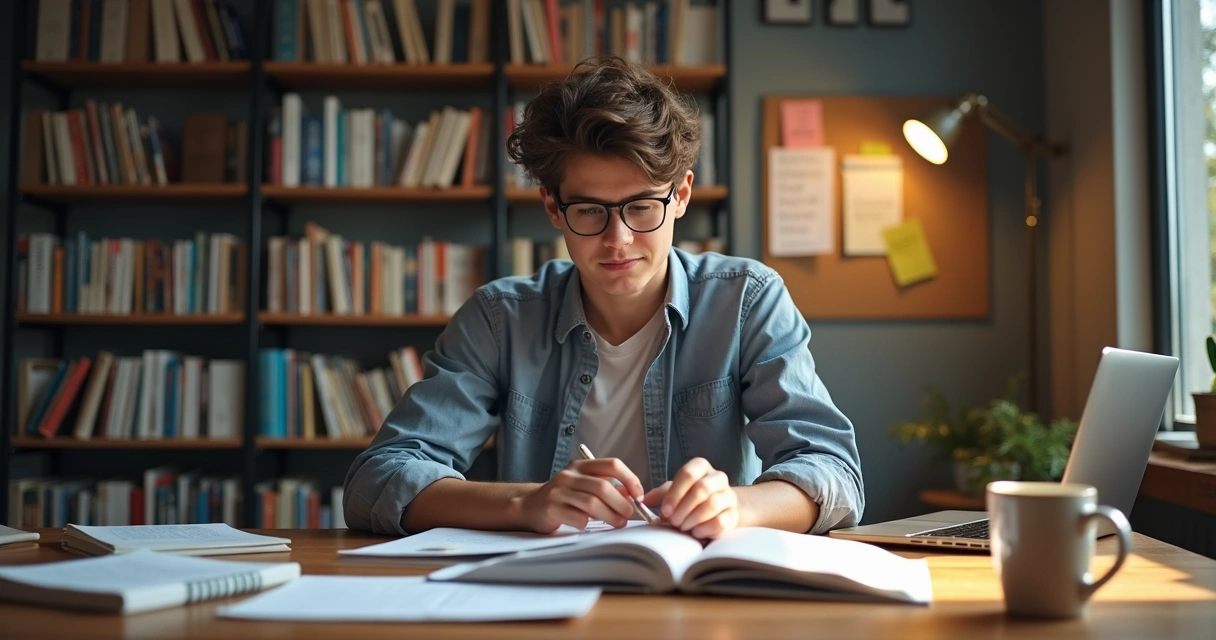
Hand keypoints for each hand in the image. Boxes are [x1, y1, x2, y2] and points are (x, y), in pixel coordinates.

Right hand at [517, 458, 643, 533]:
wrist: (530, 506)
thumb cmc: (564, 497)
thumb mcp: (584, 486)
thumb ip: (607, 487)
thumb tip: (633, 496)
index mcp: (581, 466)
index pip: (612, 464)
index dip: (630, 479)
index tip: (639, 496)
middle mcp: (569, 475)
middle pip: (603, 487)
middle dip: (621, 503)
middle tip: (629, 514)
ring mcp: (559, 491)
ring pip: (592, 503)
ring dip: (610, 515)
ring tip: (618, 523)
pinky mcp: (551, 508)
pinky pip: (577, 517)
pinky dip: (588, 523)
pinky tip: (589, 526)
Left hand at [643, 457, 738, 538]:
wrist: (719, 509)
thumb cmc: (692, 498)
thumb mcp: (676, 491)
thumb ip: (661, 494)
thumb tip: (643, 500)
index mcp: (701, 467)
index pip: (688, 473)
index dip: (675, 493)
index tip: (665, 511)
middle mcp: (718, 478)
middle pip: (702, 489)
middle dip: (683, 508)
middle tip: (673, 522)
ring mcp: (729, 496)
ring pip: (713, 504)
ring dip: (693, 519)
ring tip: (683, 527)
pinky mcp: (734, 515)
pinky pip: (721, 521)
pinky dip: (705, 529)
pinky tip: (696, 532)